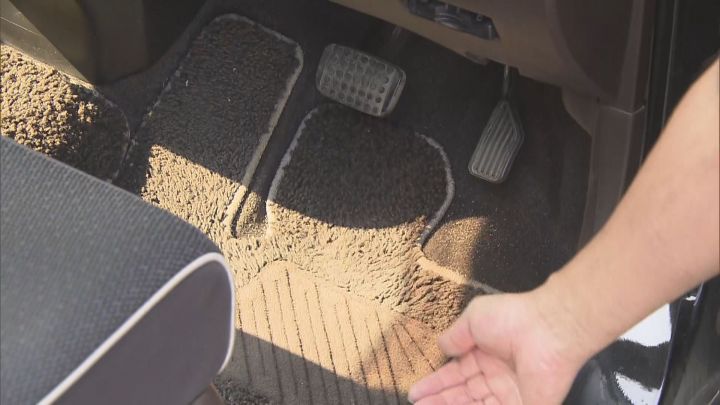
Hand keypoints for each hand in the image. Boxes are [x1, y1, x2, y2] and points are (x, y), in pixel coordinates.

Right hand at [408, 292, 589, 403]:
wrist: (548, 329)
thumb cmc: (512, 318)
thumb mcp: (473, 319)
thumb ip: (455, 336)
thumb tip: (442, 347)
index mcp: (485, 353)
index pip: (456, 374)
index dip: (436, 384)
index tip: (416, 393)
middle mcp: (495, 375)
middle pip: (462, 394)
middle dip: (439, 400)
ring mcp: (509, 394)